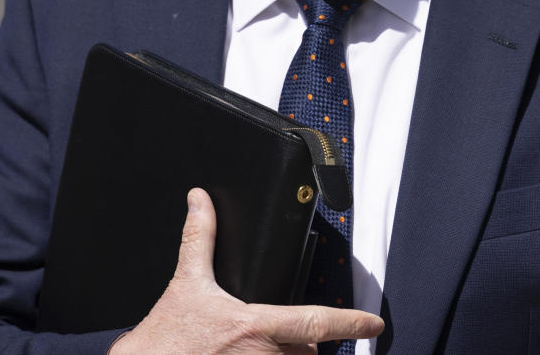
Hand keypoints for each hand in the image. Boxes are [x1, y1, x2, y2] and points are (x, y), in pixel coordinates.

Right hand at [108, 188, 383, 353]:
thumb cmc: (164, 337)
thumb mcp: (186, 282)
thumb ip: (200, 238)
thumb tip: (200, 199)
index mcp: (254, 326)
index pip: (315, 322)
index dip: (350, 322)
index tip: (374, 323)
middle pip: (305, 352)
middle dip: (297, 344)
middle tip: (271, 336)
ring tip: (256, 351)